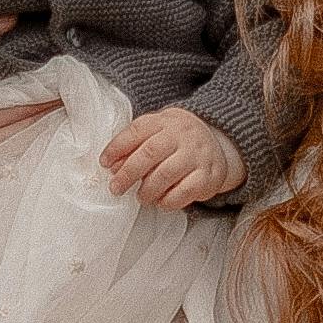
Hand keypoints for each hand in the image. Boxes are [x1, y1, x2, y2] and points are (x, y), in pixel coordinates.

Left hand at [101, 103, 246, 210]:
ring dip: (147, 190)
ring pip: (166, 174)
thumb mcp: (156, 133)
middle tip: (116, 188)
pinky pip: (184, 192)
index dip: (117, 148)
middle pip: (149, 153)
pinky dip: (168, 201)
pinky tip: (161, 201)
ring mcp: (197, 155)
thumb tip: (112, 166)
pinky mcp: (208, 175)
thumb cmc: (177, 141)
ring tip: (142, 196)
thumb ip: (134, 146)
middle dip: (128, 173)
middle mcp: (182, 135)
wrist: (218, 142)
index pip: (136, 131)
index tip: (104, 163)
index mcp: (165, 121)